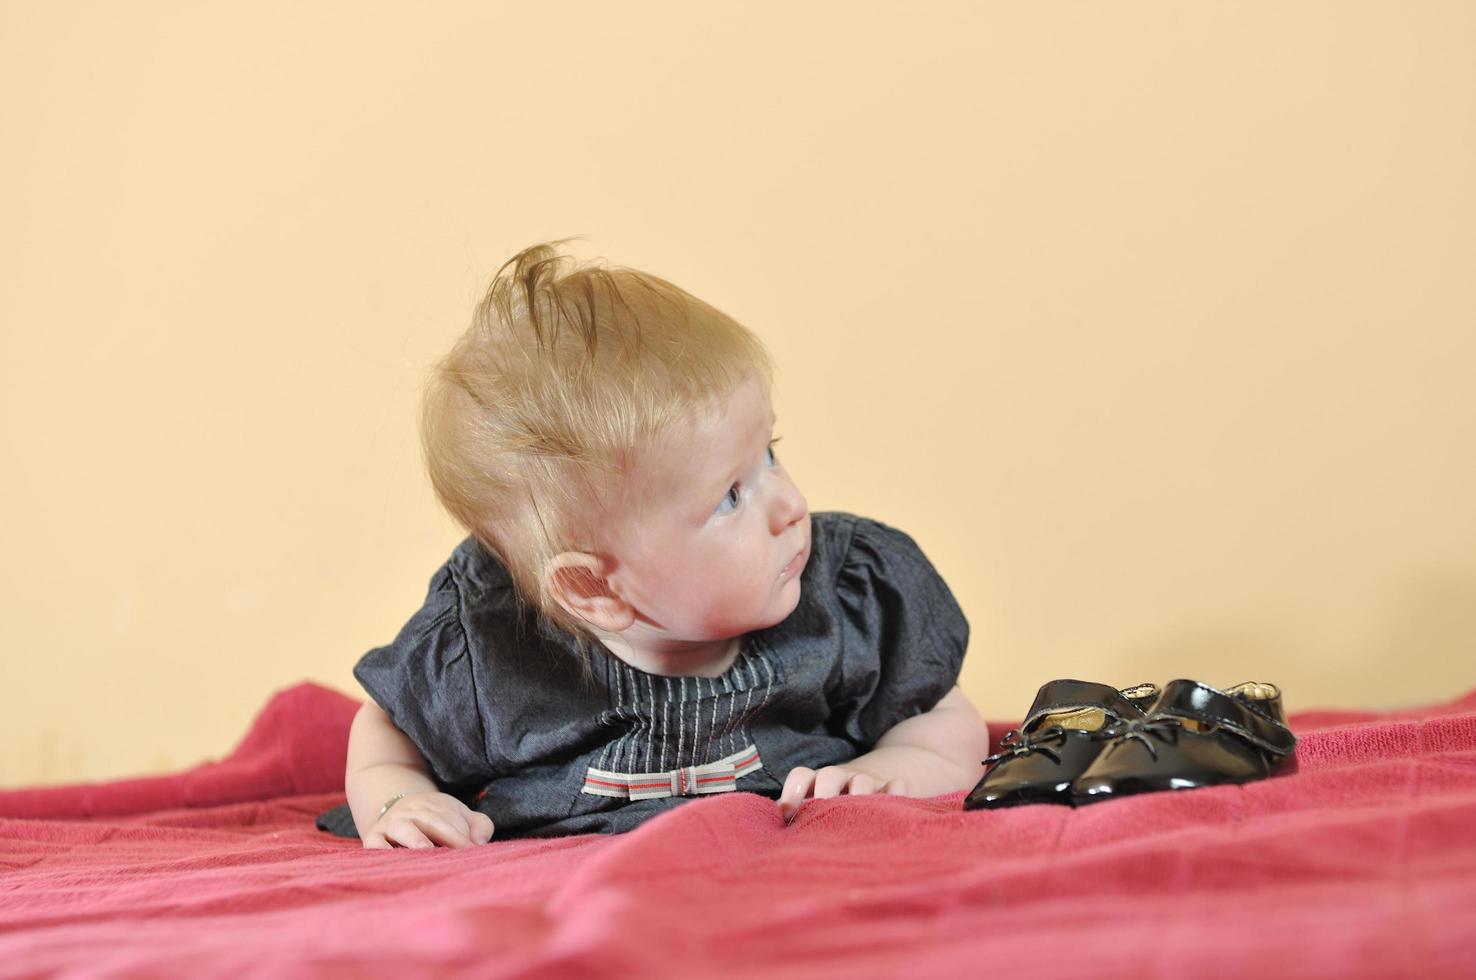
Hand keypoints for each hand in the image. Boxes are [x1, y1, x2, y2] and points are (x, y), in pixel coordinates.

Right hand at [361, 791, 494, 848]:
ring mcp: (392, 824)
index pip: (450, 817)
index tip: (473, 850)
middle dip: (448, 835)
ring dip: (415, 838)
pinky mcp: (373, 837)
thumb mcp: (459, 817)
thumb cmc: (436, 821)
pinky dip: (380, 849)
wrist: (396, 809)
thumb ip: (478, 826)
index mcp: (436, 805)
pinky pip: (374, 842)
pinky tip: (390, 860)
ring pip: (403, 828)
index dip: (463, 834)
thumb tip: (480, 843)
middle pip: (432, 820)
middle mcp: (412, 812)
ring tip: (426, 850)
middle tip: (461, 853)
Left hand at [777, 765, 907, 822]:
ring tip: (857, 821)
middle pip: (829, 775)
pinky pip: (897, 786)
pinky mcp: (892, 787)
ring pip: (863, 781)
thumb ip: (794, 815)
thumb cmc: (834, 803)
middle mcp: (841, 777)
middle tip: (823, 818)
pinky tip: (891, 812)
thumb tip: (770, 833)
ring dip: (859, 796)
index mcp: (817, 781)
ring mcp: (868, 781)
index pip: (801, 775)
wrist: (875, 776)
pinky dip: (896, 795)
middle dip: (825, 794)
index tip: (789, 813)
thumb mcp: (813, 805)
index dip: (793, 790)